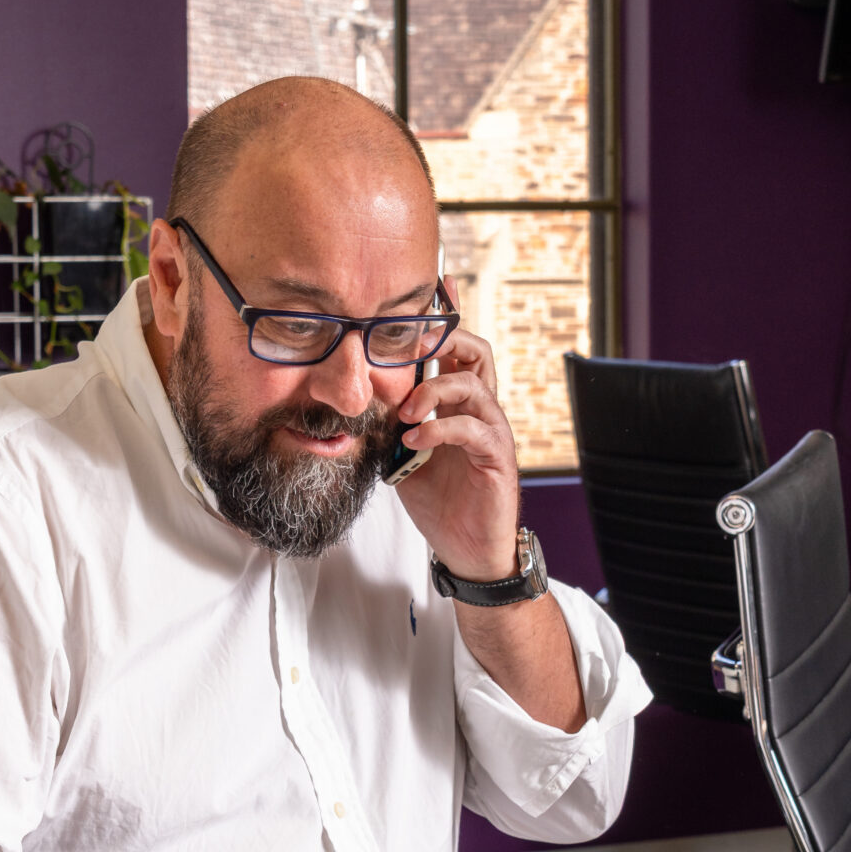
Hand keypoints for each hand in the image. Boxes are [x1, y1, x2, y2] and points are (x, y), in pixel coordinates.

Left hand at [392, 282, 521, 581]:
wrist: (466, 549)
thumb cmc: (440, 502)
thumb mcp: (403, 456)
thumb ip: (389, 426)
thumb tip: (354, 403)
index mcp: (458, 405)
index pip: (456, 352)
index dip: (442, 322)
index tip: (420, 302)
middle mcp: (480, 411)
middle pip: (477, 352)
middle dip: (444, 341)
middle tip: (409, 350)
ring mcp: (492, 431)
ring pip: (473, 385)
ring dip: (433, 390)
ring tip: (404, 412)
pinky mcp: (496, 456)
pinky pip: (472, 429)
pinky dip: (439, 428)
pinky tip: (414, 439)